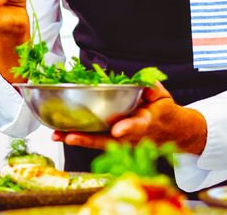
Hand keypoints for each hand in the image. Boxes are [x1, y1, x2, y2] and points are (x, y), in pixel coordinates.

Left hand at [51, 82, 207, 154]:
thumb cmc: (162, 111)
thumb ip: (153, 89)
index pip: (137, 126)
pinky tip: (59, 134)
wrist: (169, 131)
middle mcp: (130, 136)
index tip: (118, 131)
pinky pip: (92, 140)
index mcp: (145, 122)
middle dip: (88, 139)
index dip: (128, 128)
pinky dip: (76, 137)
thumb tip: (146, 85)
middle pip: (108, 140)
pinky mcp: (111, 141)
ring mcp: (119, 141)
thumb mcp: (163, 97)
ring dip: (77, 139)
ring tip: (57, 135)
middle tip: (70, 136)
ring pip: (96, 142)